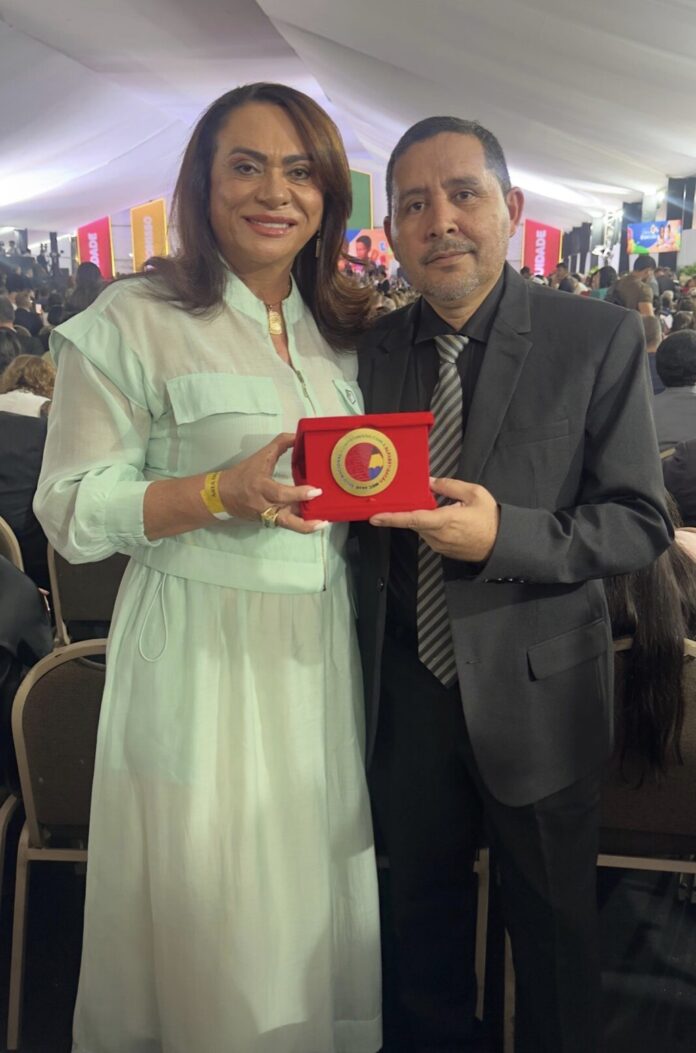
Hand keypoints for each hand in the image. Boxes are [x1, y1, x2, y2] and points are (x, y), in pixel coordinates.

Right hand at [218, 433, 326, 534]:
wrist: (222, 495)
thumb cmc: (243, 474)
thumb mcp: (260, 456)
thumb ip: (279, 444)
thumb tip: (298, 435)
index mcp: (262, 487)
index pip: (281, 494)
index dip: (299, 494)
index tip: (316, 491)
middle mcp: (264, 506)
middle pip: (286, 518)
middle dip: (305, 521)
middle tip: (324, 518)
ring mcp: (266, 516)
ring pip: (288, 525)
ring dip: (306, 527)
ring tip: (323, 523)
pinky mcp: (268, 522)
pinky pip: (286, 524)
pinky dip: (300, 524)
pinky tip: (315, 521)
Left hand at [370, 477, 499, 561]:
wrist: (502, 544)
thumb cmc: (490, 518)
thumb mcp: (474, 493)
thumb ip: (449, 486)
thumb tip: (429, 481)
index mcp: (445, 520)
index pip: (413, 518)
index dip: (392, 518)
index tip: (375, 517)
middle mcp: (438, 536)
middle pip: (413, 522)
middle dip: (410, 510)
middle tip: (411, 499)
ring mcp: (439, 545)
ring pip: (421, 528)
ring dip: (424, 518)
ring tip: (445, 509)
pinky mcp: (441, 550)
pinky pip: (429, 535)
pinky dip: (431, 526)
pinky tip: (445, 519)